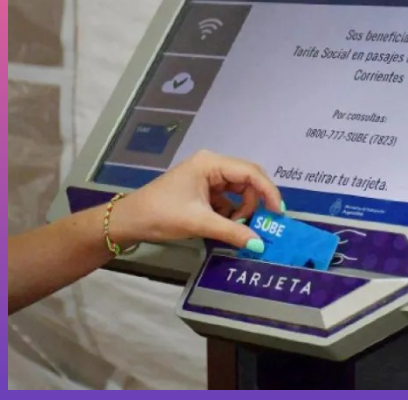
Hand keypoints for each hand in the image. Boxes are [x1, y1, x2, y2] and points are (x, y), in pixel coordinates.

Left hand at [109, 151, 283, 252]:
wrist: (129, 220)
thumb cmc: (161, 214)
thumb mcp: (199, 222)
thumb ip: (232, 231)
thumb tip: (259, 244)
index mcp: (211, 163)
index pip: (250, 172)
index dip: (268, 191)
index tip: (277, 213)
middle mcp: (212, 165)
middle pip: (247, 180)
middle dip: (256, 202)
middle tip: (262, 223)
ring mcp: (207, 177)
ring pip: (239, 190)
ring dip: (243, 209)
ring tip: (237, 227)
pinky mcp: (203, 190)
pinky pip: (228, 198)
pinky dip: (232, 212)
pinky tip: (227, 226)